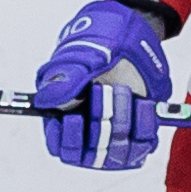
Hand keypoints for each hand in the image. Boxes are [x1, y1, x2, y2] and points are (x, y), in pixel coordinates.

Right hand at [31, 0, 171, 170]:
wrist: (128, 38)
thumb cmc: (96, 47)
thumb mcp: (79, 58)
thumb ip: (64, 79)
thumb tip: (45, 99)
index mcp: (64, 117)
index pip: (61, 146)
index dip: (67, 139)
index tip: (74, 119)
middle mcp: (89, 131)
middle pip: (91, 153)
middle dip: (100, 123)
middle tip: (104, 92)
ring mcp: (114, 133)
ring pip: (118, 152)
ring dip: (123, 123)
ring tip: (123, 91)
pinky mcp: (139, 131)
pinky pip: (144, 145)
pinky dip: (145, 125)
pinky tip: (143, 102)